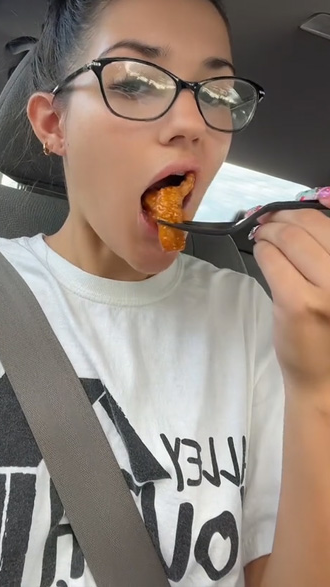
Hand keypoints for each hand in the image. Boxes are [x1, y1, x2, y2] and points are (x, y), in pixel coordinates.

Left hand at [252, 187, 329, 389]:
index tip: (290, 209)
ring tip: (263, 236)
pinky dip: (262, 250)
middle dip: (283, 218)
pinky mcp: (298, 303)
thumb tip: (303, 216)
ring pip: (289, 239)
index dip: (309, 209)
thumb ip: (327, 255)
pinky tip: (262, 254)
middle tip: (269, 221)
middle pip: (312, 225)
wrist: (327, 377)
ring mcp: (328, 291)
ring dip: (269, 232)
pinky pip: (272, 260)